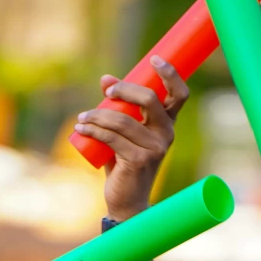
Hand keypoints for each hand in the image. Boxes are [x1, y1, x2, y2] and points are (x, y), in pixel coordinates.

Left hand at [75, 58, 188, 221]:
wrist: (126, 202)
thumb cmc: (125, 164)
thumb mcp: (122, 133)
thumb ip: (116, 107)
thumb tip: (104, 79)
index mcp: (167, 125)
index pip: (179, 95)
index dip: (170, 74)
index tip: (154, 59)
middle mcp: (166, 136)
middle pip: (149, 99)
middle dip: (124, 89)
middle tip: (105, 91)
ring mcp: (154, 149)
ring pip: (122, 120)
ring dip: (98, 115)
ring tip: (82, 118)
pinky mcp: (138, 160)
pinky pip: (112, 137)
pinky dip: (94, 129)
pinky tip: (81, 127)